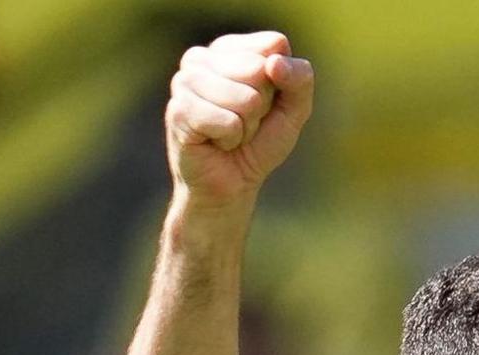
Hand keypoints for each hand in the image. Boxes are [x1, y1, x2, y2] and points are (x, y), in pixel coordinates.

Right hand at [165, 31, 314, 208]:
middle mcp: (202, 57)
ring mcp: (185, 81)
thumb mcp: (294, 109)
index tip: (265, 102)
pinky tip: (216, 142)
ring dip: (246, 126)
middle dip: (262, 106)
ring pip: (245, 98)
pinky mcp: (179, 110)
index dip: (280, 82)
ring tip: (230, 133)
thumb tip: (273, 63)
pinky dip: (231, 139)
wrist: (231, 184)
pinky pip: (228, 122)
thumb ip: (300, 79)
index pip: (274, 45)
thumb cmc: (260, 142)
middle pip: (259, 70)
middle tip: (245, 121)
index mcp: (230, 48)